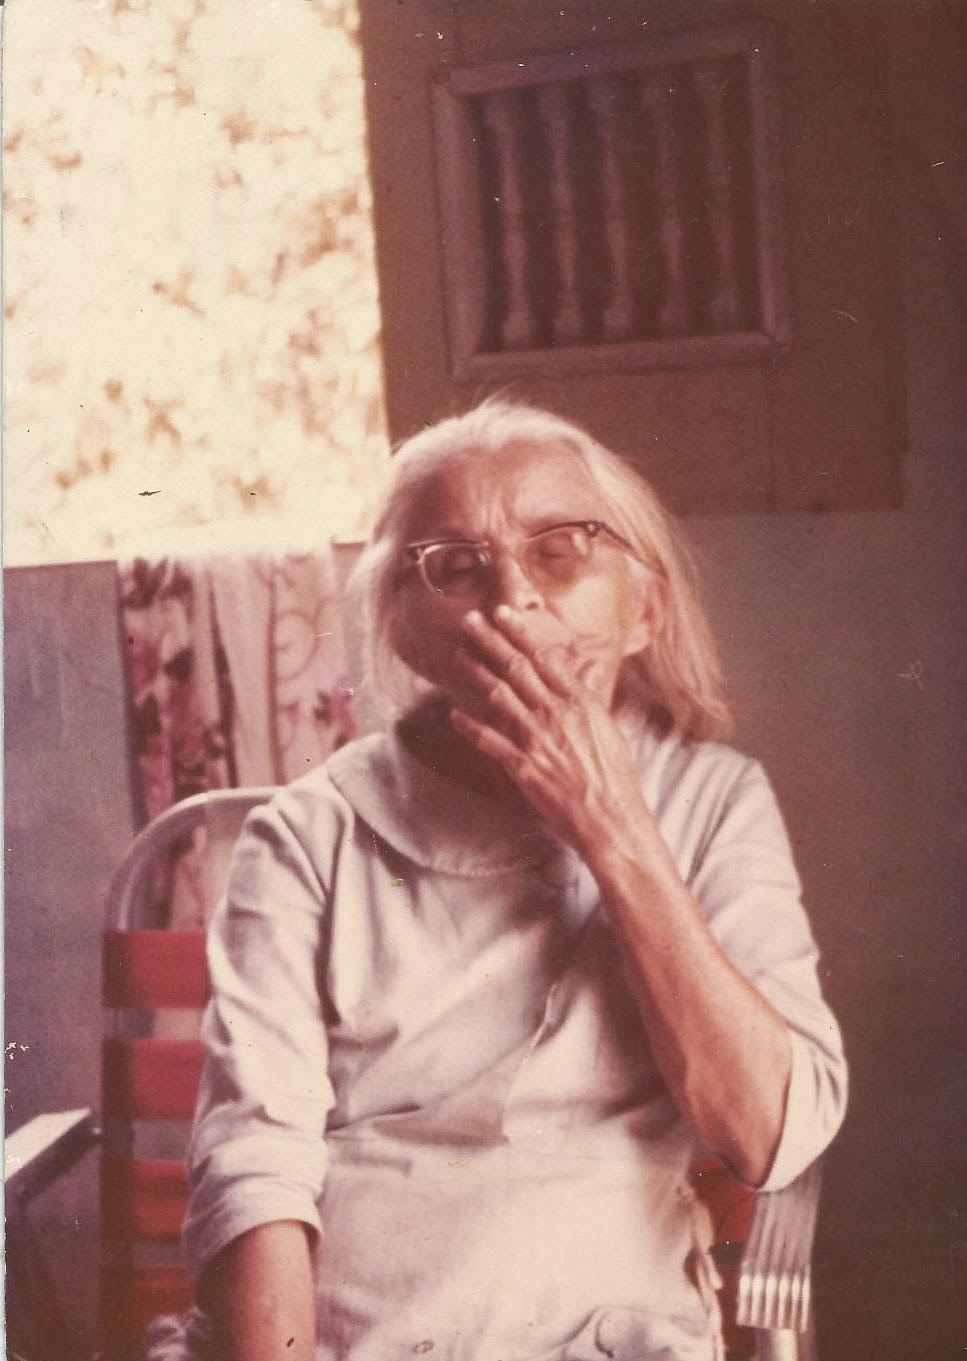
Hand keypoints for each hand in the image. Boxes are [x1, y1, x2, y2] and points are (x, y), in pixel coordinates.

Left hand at [447, 606, 650, 856]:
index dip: (520, 635)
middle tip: (470, 620)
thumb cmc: (615, 777)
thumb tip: (579, 679)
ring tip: (456, 656)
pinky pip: (490, 740)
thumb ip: (587, 702)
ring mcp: (537, 739)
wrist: (610, 818)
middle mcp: (556, 714)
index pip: (545, 658)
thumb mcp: (607, 730)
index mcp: (580, 703)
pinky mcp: (523, 766)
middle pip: (517, 669)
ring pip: (499, 697)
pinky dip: (470, 726)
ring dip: (475, 673)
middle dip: (491, 642)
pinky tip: (454, 714)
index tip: (503, 614)